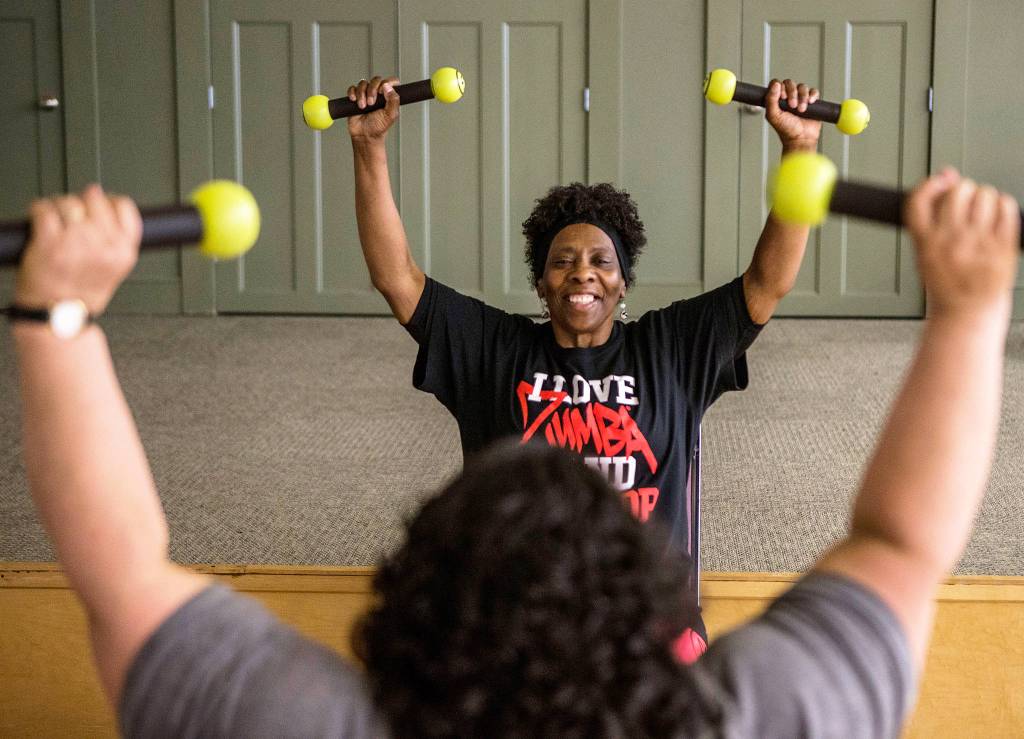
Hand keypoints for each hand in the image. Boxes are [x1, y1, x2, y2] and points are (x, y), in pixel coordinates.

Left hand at [13, 185, 141, 314]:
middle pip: (95, 200)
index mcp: (123, 253)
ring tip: (56, 220)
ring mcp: (76, 244)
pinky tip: (41, 220)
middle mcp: (103, 248)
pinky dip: (39, 210)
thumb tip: (101, 195)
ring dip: (59, 206)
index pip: (124, 207)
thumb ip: (117, 236)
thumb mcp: (116, 270)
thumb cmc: (82, 294)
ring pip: (69, 203)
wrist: (58, 315)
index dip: (109, 201)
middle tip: (73, 215)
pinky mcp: (49, 243)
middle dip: (82, 203)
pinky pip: (44, 209)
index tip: (99, 204)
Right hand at [347, 76, 400, 143]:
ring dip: (362, 94)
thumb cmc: (378, 127)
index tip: (382, 92)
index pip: (390, 81)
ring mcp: (366, 94)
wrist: (365, 135)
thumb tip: (388, 86)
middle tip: (371, 103)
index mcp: (388, 96)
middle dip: (372, 90)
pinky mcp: (355, 97)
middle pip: (376, 80)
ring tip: (363, 106)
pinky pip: (352, 88)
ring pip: (363, 83)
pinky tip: (354, 101)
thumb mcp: (391, 115)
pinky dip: (352, 93)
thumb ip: (393, 100)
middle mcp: (377, 93)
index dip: (386, 83)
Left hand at [765, 79, 821, 153]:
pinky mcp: (811, 101)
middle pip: (789, 83)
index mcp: (776, 100)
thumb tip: (775, 85)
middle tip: (792, 106)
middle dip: (792, 93)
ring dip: (802, 97)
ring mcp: (800, 98)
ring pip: (802, 86)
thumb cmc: (786, 130)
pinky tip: (810, 103)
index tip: (782, 98)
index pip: (776, 84)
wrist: (801, 139)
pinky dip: (812, 95)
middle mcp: (788, 97)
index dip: (779, 87)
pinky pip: (813, 91)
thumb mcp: (774, 116)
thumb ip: (770, 100)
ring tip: (801, 110)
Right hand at [905, 169, 1019, 318]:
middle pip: (958, 191)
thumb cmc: (947, 284)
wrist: (967, 313)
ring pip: (985, 196)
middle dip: (964, 191)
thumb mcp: (924, 252)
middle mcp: (950, 241)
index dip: (930, 184)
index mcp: (925, 243)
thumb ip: (931, 215)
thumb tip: (946, 175)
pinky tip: (998, 217)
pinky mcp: (1002, 247)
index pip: (920, 200)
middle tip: (966, 204)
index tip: (941, 181)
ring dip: (985, 198)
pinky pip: (1007, 209)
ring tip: (983, 214)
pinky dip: (1004, 207)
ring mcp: (977, 244)